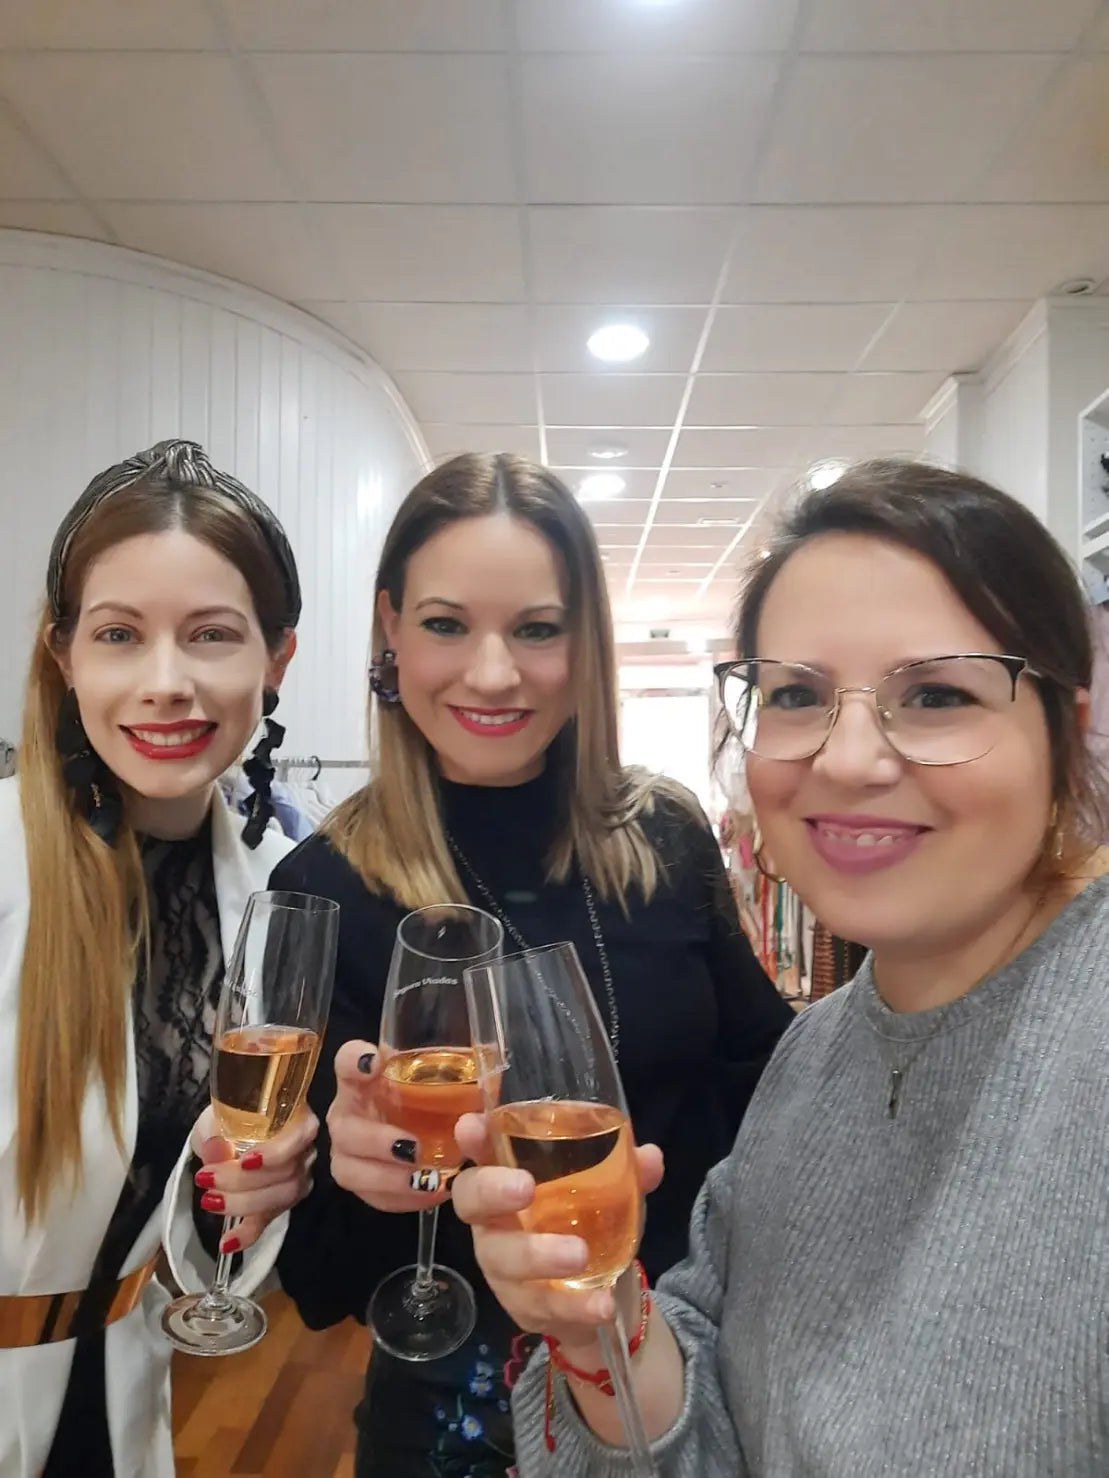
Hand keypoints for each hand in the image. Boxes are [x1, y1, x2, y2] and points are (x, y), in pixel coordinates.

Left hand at [191, 1107, 317, 1253]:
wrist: (228, 1133)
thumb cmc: (230, 1118)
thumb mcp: (218, 1117)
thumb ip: (216, 1132)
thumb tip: (217, 1149)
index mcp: (296, 1118)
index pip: (301, 1135)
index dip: (277, 1152)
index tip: (245, 1161)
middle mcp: (305, 1150)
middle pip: (288, 1173)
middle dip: (245, 1181)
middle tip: (206, 1178)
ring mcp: (297, 1178)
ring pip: (282, 1197)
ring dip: (243, 1203)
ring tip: (209, 1201)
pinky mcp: (280, 1203)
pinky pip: (268, 1220)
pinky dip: (247, 1234)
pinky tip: (226, 1242)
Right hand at [325, 1041, 452, 1213]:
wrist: (426, 1134)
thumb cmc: (435, 1100)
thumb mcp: (450, 1082)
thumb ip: (464, 1074)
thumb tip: (491, 1070)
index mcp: (367, 1078)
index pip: (346, 1060)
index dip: (353, 1060)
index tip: (374, 1062)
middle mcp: (350, 1112)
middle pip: (344, 1126)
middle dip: (377, 1140)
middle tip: (414, 1148)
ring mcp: (348, 1150)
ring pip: (349, 1168)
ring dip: (387, 1177)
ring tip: (424, 1180)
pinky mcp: (360, 1181)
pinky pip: (369, 1196)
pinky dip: (400, 1198)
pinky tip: (428, 1193)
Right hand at [452, 1113, 663, 1361]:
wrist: (595, 1292)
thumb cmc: (582, 1220)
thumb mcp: (607, 1191)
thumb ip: (627, 1171)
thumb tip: (650, 1157)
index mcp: (506, 1179)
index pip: (479, 1151)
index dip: (471, 1140)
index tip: (472, 1126)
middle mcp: (493, 1220)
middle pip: (472, 1202)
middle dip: (493, 1191)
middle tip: (525, 1187)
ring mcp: (504, 1267)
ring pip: (506, 1261)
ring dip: (540, 1255)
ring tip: (579, 1255)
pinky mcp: (525, 1307)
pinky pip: (544, 1306)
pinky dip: (575, 1305)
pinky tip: (601, 1303)